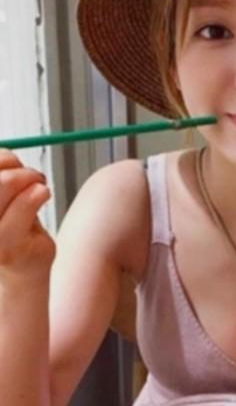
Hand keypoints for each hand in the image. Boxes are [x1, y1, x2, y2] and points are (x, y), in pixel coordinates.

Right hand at [0, 149, 54, 280]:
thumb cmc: (10, 228)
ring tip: (40, 185)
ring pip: (6, 182)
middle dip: (18, 167)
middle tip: (34, 176)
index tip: (13, 163)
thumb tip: (7, 153)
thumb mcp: (2, 198)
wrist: (21, 271)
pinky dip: (39, 191)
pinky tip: (43, 195)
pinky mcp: (6, 247)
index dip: (2, 157)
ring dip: (31, 176)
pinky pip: (26, 202)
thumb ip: (1, 177)